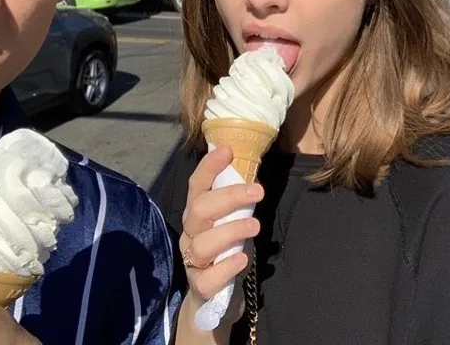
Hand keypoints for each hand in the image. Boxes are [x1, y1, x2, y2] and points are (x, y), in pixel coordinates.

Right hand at [179, 146, 263, 325]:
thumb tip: (252, 171)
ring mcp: (192, 261)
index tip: (228, 150)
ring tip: (256, 227)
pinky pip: (208, 278)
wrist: (214, 297)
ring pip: (202, 244)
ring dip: (230, 231)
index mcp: (197, 214)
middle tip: (258, 191)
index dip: (209, 167)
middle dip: (228, 197)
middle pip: (199, 210)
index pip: (197, 185)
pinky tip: (242, 259)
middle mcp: (191, 234)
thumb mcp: (229, 222)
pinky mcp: (201, 287)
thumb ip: (235, 202)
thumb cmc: (225, 250)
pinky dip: (226, 267)